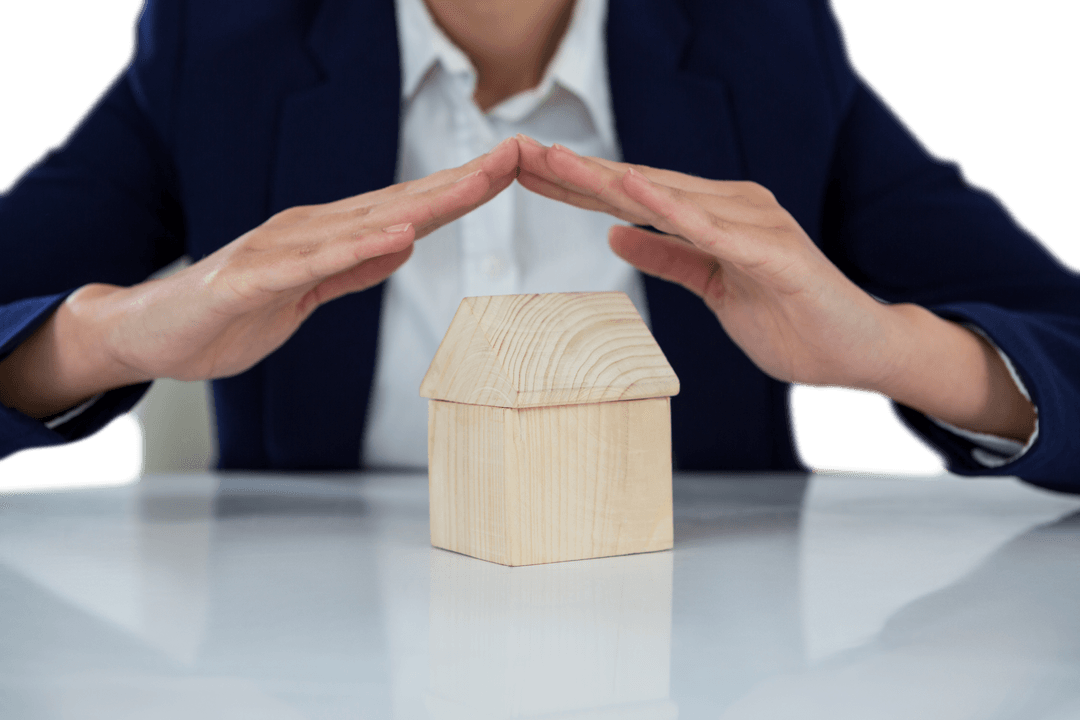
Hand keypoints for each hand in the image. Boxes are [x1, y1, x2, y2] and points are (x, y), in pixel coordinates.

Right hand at [0, 138, 520, 417]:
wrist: (150, 333)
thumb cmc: (228, 315)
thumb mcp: (307, 296)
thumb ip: (352, 270)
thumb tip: (402, 244)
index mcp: (326, 237)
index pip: (404, 210)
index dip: (458, 192)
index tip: (506, 173)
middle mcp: (308, 231)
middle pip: (397, 203)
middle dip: (459, 182)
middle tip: (514, 156)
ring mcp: (280, 251)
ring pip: (364, 223)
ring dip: (423, 203)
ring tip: (475, 184)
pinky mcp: (253, 278)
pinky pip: (314, 264)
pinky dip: (357, 248)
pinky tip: (396, 235)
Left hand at [515, 136, 1035, 441]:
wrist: (854, 350)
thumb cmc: (789, 318)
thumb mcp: (711, 287)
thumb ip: (669, 257)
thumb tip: (616, 234)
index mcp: (712, 215)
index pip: (633, 196)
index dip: (579, 184)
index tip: (528, 173)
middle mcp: (730, 206)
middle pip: (640, 185)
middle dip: (578, 172)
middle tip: (520, 153)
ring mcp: (751, 224)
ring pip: (666, 197)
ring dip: (608, 179)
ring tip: (556, 162)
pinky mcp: (770, 251)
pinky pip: (710, 229)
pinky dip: (668, 210)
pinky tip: (629, 193)